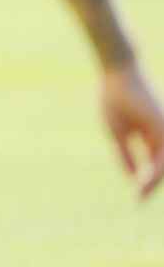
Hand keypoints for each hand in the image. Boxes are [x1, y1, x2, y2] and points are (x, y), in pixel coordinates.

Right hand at [100, 64, 163, 198]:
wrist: (117, 74)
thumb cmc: (115, 99)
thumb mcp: (118, 133)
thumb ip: (126, 154)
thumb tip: (133, 177)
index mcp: (152, 136)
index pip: (154, 165)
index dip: (145, 181)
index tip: (137, 198)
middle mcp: (161, 135)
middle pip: (160, 166)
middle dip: (151, 184)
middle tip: (139, 199)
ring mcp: (163, 131)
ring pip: (163, 162)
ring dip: (154, 180)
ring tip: (141, 193)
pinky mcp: (162, 127)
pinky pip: (161, 154)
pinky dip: (156, 169)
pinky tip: (145, 179)